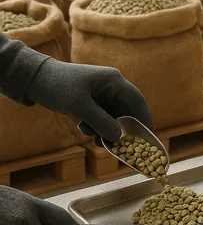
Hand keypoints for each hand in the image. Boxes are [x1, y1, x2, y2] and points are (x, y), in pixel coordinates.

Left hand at [25, 60, 152, 145]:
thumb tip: (119, 137)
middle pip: (125, 110)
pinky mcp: (90, 99)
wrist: (32, 79)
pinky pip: (101, 116)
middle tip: (118, 145)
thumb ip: (101, 122)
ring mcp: (100, 93)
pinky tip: (85, 130)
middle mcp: (110, 86)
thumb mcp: (79, 106)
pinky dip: (97, 126)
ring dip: (106, 129)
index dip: (144, 119)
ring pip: (112, 116)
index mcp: (113, 80)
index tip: (148, 137)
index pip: (137, 101)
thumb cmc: (57, 86)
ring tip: (95, 139)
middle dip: (120, 129)